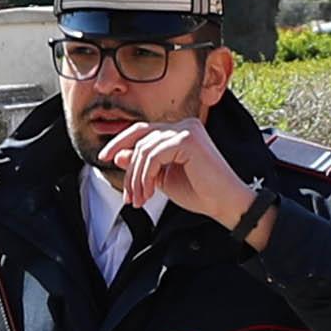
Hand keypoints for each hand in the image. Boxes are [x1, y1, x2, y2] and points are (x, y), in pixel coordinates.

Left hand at [99, 118, 271, 248]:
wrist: (226, 205)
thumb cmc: (201, 193)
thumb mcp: (163, 179)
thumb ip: (143, 165)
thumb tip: (118, 155)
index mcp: (180, 132)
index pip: (142, 131)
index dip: (120, 142)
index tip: (104, 158)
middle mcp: (184, 125)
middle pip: (140, 136)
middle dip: (128, 167)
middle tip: (127, 194)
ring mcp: (187, 130)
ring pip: (144, 149)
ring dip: (137, 178)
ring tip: (140, 199)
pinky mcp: (188, 140)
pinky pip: (153, 155)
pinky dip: (147, 175)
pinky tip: (151, 192)